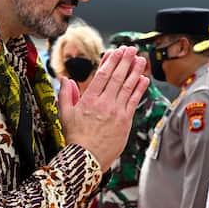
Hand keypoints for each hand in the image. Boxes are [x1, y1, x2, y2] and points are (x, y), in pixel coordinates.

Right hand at [59, 46, 147, 167]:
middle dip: (125, 61)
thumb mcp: (64, 114)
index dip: (110, 61)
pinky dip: (140, 88)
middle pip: (117, 77)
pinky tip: (144, 79)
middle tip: (131, 48)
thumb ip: (65, 95)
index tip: (116, 51)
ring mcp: (116, 111)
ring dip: (135, 71)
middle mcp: (104, 103)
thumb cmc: (75, 138)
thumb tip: (65, 79)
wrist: (87, 158)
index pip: (102, 75)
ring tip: (140, 59)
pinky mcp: (126, 121)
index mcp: (89, 100)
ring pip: (127, 86)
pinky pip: (134, 100)